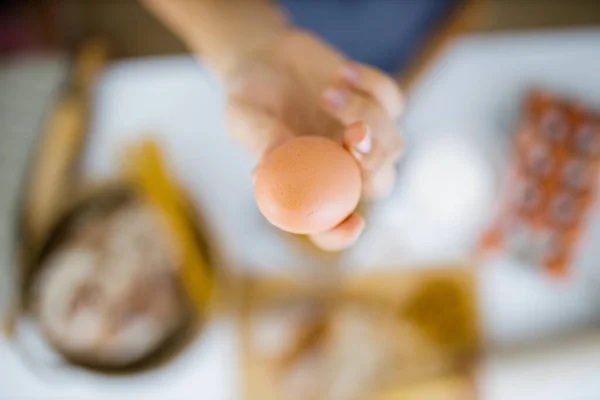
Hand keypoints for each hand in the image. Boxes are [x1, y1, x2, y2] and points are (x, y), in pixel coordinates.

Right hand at [226, 30, 403, 249]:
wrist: (266, 56)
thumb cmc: (250, 96)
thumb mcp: (245, 117)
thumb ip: (260, 140)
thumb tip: (261, 174)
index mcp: (308, 182)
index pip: (327, 223)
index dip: (342, 233)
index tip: (353, 224)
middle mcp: (341, 166)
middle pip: (379, 184)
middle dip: (373, 163)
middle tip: (353, 134)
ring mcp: (363, 136)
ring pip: (392, 143)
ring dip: (367, 115)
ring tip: (327, 91)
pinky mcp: (377, 104)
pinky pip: (393, 101)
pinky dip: (373, 86)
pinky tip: (342, 72)